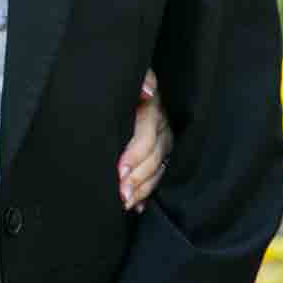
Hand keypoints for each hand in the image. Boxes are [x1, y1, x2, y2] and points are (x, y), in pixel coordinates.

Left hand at [117, 69, 172, 212]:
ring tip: (125, 202)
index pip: (147, 135)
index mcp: (153, 107)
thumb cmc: (122, 83)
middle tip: (120, 194)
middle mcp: (163, 126)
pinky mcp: (162, 153)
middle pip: (154, 157)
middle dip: (137, 178)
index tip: (118, 170)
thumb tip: (148, 90)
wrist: (129, 88)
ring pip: (158, 169)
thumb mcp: (127, 76)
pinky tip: (138, 206)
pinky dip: (147, 192)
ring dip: (142, 189)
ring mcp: (165, 141)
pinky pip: (158, 176)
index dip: (134, 154)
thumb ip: (140, 78)